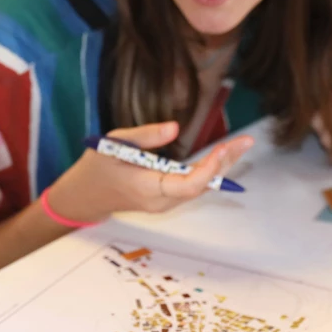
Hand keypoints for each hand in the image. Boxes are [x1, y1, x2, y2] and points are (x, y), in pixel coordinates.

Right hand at [47, 122, 253, 223]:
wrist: (85, 196)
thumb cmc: (97, 167)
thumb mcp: (113, 144)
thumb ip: (145, 136)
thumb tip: (175, 127)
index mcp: (147, 188)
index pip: (187, 184)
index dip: (209, 168)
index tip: (223, 148)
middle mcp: (160, 201)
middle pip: (201, 186)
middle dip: (224, 163)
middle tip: (246, 142)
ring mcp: (165, 203)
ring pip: (200, 187)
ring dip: (221, 166)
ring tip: (241, 145)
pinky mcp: (167, 199)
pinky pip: (193, 187)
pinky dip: (210, 171)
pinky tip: (224, 155)